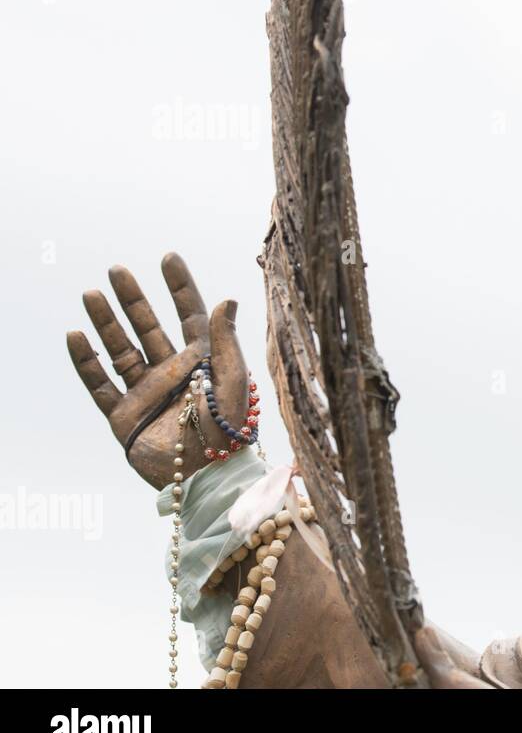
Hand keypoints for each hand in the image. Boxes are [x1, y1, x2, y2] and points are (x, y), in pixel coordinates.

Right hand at [67, 252, 251, 489]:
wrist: (207, 474)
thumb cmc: (230, 429)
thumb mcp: (234, 379)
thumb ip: (226, 340)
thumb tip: (226, 298)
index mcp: (204, 361)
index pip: (190, 315)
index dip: (180, 286)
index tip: (167, 257)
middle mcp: (173, 372)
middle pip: (148, 327)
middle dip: (133, 299)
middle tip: (117, 270)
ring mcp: (147, 392)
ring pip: (121, 349)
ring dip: (106, 322)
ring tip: (91, 293)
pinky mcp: (124, 415)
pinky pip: (99, 383)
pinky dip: (85, 361)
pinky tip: (75, 335)